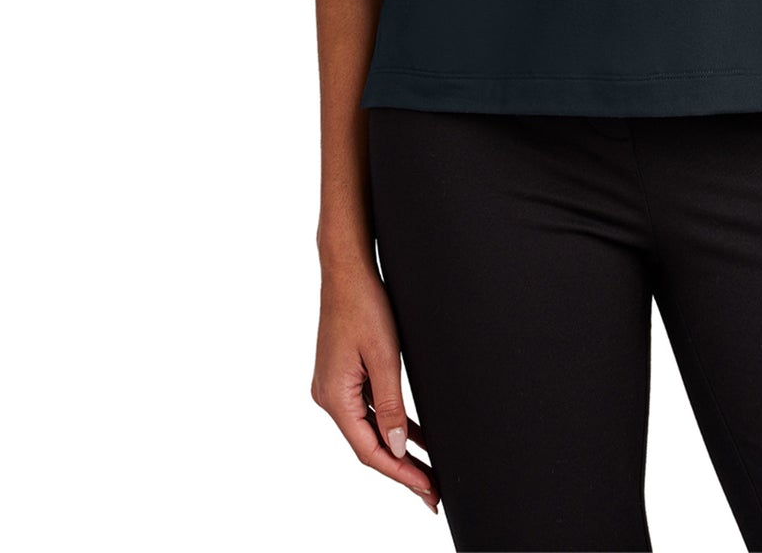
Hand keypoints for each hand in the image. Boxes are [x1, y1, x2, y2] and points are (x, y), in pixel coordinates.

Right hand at [312, 259, 440, 516]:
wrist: (347, 269)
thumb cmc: (364, 305)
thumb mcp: (384, 356)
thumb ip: (391, 404)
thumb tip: (397, 448)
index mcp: (334, 397)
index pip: (369, 450)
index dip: (400, 474)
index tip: (427, 490)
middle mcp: (329, 396)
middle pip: (368, 444)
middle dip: (401, 468)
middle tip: (432, 491)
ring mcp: (335, 387)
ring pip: (370, 428)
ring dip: (397, 448)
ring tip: (428, 470)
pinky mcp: (344, 376)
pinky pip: (369, 409)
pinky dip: (391, 423)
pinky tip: (413, 437)